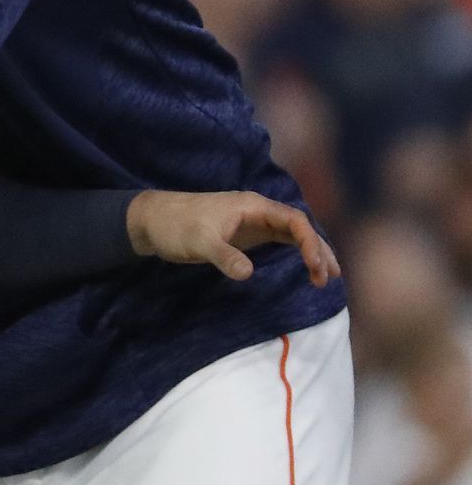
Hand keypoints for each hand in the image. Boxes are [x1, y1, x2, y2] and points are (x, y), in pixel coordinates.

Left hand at [127, 190, 340, 286]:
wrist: (154, 222)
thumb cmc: (176, 226)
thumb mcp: (199, 242)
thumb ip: (224, 256)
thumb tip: (247, 273)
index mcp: (253, 206)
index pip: (293, 219)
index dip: (309, 241)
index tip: (315, 264)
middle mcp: (259, 212)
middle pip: (299, 227)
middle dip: (318, 249)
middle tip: (330, 277)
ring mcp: (254, 223)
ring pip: (292, 235)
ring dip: (311, 252)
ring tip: (326, 277)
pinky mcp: (247, 235)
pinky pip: (280, 241)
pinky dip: (296, 254)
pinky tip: (307, 268)